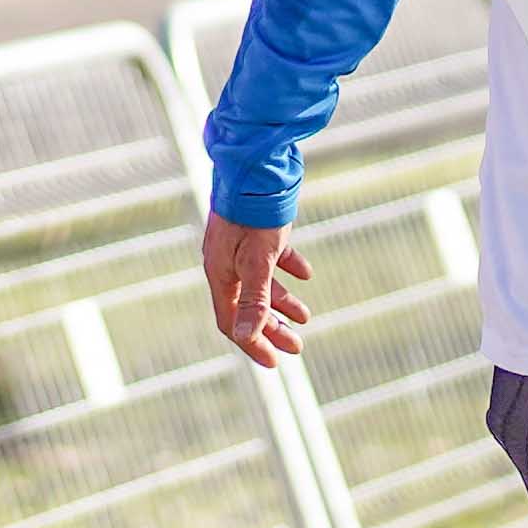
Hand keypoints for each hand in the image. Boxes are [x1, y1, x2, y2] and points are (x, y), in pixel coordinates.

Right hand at [198, 212, 308, 366]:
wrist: (255, 165)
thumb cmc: (255, 214)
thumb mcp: (259, 261)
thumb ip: (255, 300)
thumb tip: (247, 337)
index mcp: (220, 274)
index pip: (232, 322)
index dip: (253, 344)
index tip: (275, 362)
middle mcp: (225, 263)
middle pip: (248, 307)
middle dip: (273, 329)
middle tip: (299, 346)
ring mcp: (239, 246)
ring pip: (261, 284)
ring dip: (283, 302)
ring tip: (306, 316)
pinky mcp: (254, 230)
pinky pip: (270, 258)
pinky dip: (287, 268)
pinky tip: (305, 273)